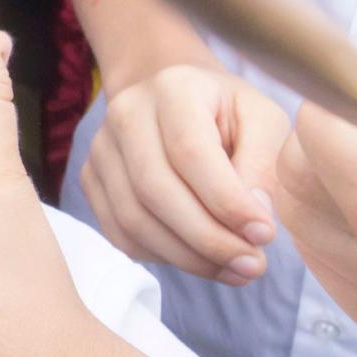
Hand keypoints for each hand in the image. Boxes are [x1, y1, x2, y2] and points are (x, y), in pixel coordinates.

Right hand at [80, 64, 286, 281]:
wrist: (174, 100)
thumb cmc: (226, 111)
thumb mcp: (263, 121)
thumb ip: (263, 166)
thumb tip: (253, 224)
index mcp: (173, 88)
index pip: (190, 152)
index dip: (227, 201)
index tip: (264, 235)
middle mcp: (126, 114)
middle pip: (155, 190)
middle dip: (208, 239)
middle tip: (253, 265)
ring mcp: (102, 149)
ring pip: (134, 219)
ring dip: (189, 257)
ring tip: (235, 268)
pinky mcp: (92, 181)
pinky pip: (122, 234)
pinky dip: (164, 258)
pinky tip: (203, 261)